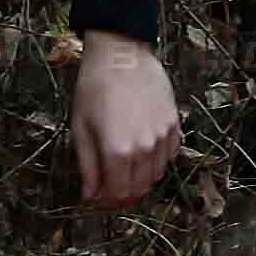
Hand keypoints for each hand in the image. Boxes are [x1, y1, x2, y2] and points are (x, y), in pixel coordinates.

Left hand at [69, 34, 179, 207]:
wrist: (121, 53)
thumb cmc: (94, 88)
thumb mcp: (80, 127)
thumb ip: (88, 166)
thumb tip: (90, 196)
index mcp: (117, 152)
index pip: (118, 194)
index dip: (108, 201)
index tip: (99, 197)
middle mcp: (145, 149)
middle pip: (139, 188)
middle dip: (123, 193)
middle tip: (110, 186)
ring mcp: (163, 137)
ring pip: (156, 175)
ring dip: (140, 178)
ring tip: (125, 167)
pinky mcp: (174, 125)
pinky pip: (169, 155)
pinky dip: (157, 161)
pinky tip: (143, 150)